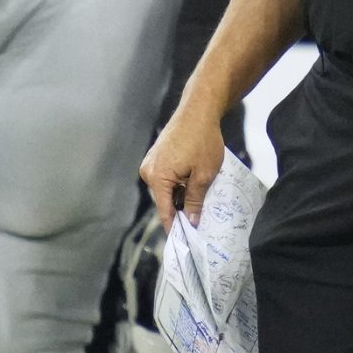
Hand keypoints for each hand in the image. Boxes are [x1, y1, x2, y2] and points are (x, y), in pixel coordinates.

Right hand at [140, 103, 226, 232]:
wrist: (198, 110)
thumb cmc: (203, 140)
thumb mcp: (204, 175)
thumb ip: (195, 200)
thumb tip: (192, 221)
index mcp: (158, 178)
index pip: (164, 211)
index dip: (174, 228)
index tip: (183, 243)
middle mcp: (148, 171)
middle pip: (164, 201)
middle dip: (180, 210)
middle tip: (198, 221)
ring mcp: (150, 162)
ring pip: (165, 190)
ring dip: (180, 195)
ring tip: (199, 198)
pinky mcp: (156, 156)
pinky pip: (165, 178)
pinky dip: (177, 183)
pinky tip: (193, 182)